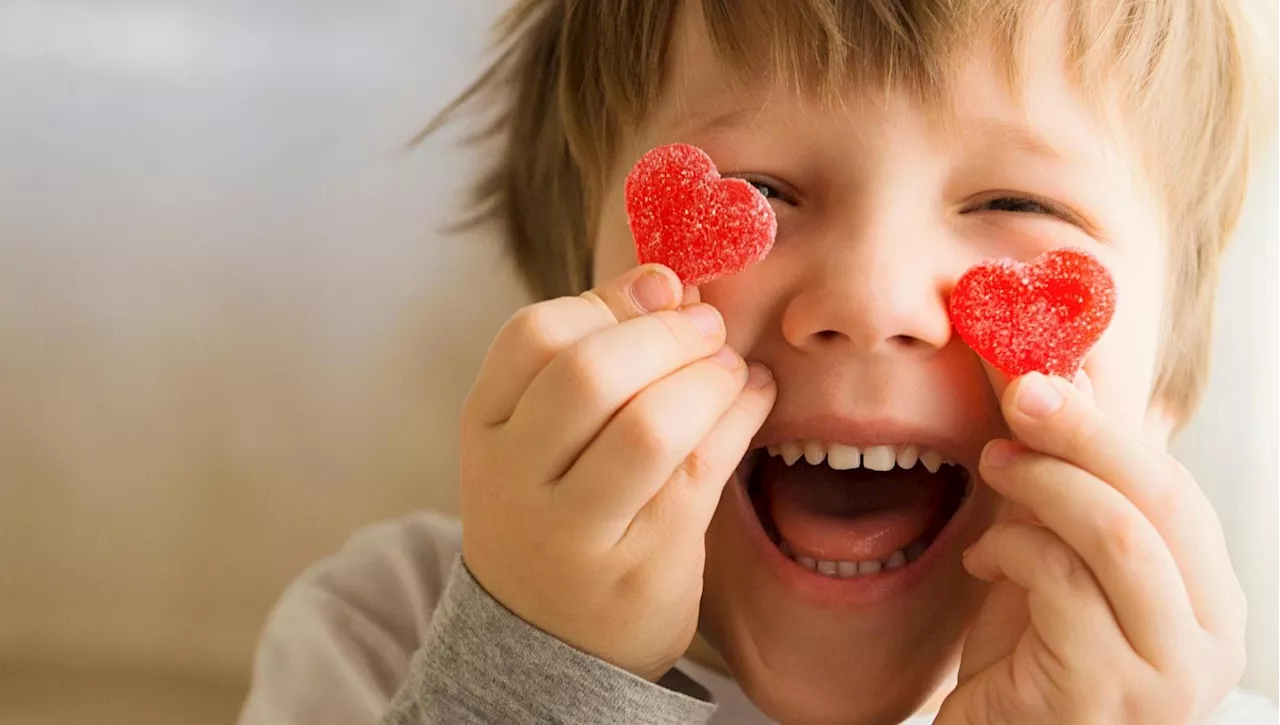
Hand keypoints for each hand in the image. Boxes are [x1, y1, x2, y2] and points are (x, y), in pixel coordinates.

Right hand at [459, 264, 775, 680]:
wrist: (546, 643)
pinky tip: (754, 397)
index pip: (532, 335)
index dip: (610, 300)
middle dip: (667, 336)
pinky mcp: (640, 567)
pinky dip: (741, 419)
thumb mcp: (540, 434)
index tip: (664, 291)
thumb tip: (666, 281)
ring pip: (650, 426)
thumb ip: (591, 353)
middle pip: (590, 373)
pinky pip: (702, 472)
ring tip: (732, 368)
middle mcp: (516, 480)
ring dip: (709, 379)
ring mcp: (574, 532)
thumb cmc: (555, 510)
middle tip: (709, 327)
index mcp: (487, 429)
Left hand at [937, 371, 1247, 723]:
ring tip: (994, 466)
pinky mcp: (1105, 690)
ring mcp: (1165, 674)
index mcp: (1208, 603)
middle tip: (1021, 395)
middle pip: (1160, 502)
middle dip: (1085, 434)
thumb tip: (1059, 375)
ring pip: (1117, 535)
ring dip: (1043, 481)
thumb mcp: (1052, 556)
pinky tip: (981, 560)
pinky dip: (1010, 548)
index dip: (1108, 427)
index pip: (1176, 492)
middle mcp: (1207, 642)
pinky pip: (1060, 582)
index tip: (1044, 378)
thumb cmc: (1025, 659)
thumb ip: (1063, 482)